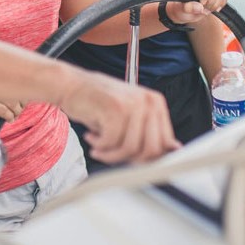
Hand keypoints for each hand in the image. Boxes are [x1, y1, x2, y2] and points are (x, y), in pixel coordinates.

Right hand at [60, 71, 178, 164]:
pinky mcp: (114, 108)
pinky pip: (111, 143)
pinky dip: (99, 146)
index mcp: (156, 103)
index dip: (147, 158)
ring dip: (110, 155)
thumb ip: (149, 133)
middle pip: (149, 149)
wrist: (70, 85)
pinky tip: (91, 137)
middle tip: (112, 154)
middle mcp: (148, 101)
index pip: (165, 143)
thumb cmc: (98, 103)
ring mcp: (132, 104)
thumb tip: (173, 150)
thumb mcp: (129, 118)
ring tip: (98, 146)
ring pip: (129, 149)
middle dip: (128, 159)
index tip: (130, 159)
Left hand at [165, 0, 228, 25]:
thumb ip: (187, 7)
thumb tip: (199, 7)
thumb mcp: (180, 10)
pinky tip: (213, 8)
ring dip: (216, 4)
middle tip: (203, 10)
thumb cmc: (181, 9)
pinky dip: (221, 4)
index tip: (202, 4)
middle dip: (211, 2)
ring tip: (207, 10)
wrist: (186, 12)